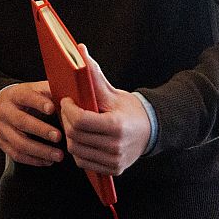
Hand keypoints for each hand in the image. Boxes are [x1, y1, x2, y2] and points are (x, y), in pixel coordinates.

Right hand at [0, 81, 63, 166]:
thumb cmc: (24, 98)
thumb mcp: (34, 89)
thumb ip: (49, 91)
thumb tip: (69, 95)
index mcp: (14, 95)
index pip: (25, 97)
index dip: (38, 103)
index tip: (52, 108)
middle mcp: (5, 112)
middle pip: (21, 122)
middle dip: (41, 130)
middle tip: (59, 136)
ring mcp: (2, 130)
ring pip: (19, 143)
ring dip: (40, 151)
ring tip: (59, 155)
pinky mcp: (2, 144)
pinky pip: (17, 155)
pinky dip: (34, 160)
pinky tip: (48, 161)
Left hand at [59, 45, 150, 175]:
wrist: (152, 129)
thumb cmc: (130, 109)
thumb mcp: (113, 92)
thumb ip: (94, 74)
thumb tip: (80, 50)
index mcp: (116, 125)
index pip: (80, 121)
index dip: (68, 110)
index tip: (67, 101)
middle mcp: (116, 146)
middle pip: (75, 137)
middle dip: (67, 122)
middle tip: (68, 112)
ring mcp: (115, 160)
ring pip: (76, 152)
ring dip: (71, 137)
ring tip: (75, 125)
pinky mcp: (114, 169)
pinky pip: (85, 163)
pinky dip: (79, 151)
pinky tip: (83, 139)